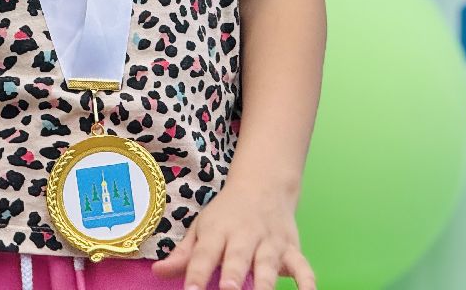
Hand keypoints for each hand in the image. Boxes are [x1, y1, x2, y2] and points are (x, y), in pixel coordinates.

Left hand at [151, 181, 314, 289]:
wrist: (262, 185)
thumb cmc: (226, 214)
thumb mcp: (202, 228)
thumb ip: (184, 254)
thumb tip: (158, 272)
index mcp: (217, 231)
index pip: (203, 253)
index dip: (195, 273)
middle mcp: (244, 236)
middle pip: (237, 257)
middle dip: (232, 276)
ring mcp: (270, 242)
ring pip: (268, 263)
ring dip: (264, 282)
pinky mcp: (292, 249)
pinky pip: (303, 267)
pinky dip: (307, 281)